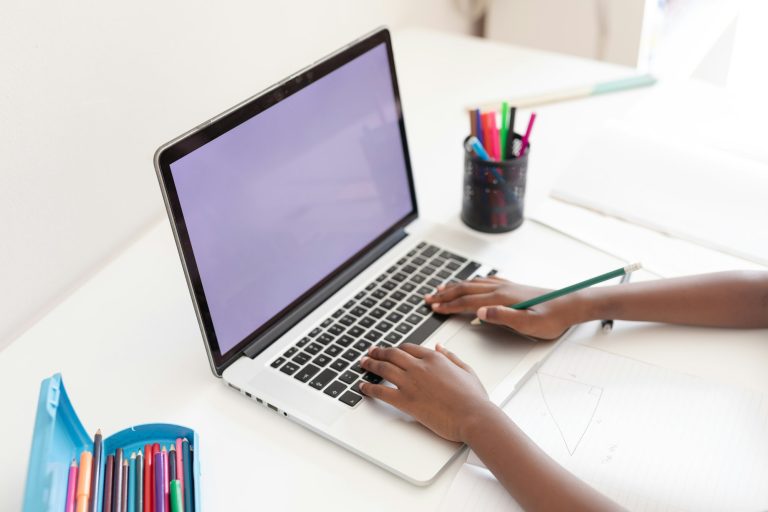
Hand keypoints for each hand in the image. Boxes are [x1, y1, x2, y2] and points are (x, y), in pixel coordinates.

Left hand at [359, 343, 493, 442]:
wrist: (473, 416)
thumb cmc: (473, 398)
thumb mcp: (466, 370)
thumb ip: (451, 357)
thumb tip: (440, 346)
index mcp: (434, 358)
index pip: (408, 348)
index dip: (396, 348)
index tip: (390, 350)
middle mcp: (419, 367)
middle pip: (392, 354)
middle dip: (379, 352)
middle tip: (370, 352)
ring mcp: (411, 383)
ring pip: (383, 368)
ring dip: (370, 364)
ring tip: (363, 363)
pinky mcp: (405, 400)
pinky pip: (381, 391)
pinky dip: (369, 387)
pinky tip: (363, 386)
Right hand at [424, 276, 586, 339]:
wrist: (572, 303)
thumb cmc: (553, 317)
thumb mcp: (529, 323)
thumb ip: (503, 317)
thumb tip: (480, 312)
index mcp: (501, 298)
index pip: (467, 302)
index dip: (448, 305)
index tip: (433, 308)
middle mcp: (501, 288)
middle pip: (466, 290)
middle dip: (445, 294)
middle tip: (428, 298)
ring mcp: (507, 286)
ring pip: (473, 284)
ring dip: (455, 287)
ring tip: (441, 289)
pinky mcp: (513, 287)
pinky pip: (485, 281)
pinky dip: (472, 282)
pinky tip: (471, 283)